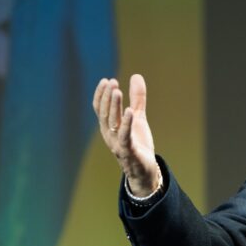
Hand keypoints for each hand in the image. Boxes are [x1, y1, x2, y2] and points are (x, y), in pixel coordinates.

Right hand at [92, 74, 158, 195]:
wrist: (144, 169)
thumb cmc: (138, 143)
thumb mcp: (138, 117)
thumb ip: (137, 98)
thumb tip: (136, 76)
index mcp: (109, 126)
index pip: (100, 108)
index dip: (101, 94)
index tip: (106, 80)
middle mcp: (109, 134)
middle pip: (104, 113)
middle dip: (107, 97)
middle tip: (112, 82)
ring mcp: (116, 143)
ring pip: (112, 123)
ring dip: (114, 106)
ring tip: (117, 91)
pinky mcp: (128, 151)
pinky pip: (125, 136)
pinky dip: (126, 123)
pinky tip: (129, 111)